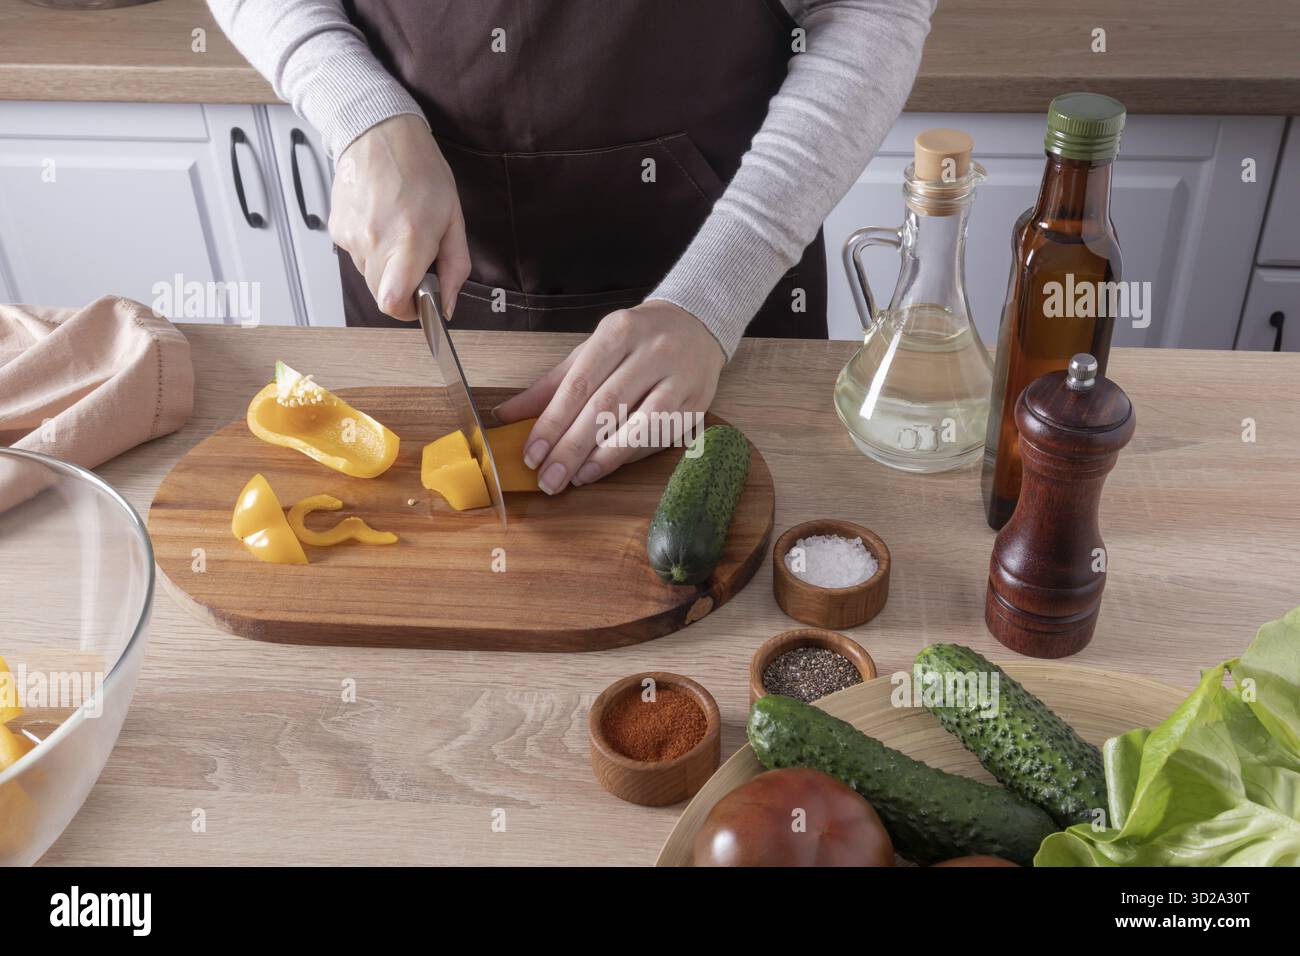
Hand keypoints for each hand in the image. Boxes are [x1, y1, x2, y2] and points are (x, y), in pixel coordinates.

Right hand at [329, 114, 469, 320]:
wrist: (379, 133)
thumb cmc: (420, 170)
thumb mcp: (454, 218)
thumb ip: (455, 267)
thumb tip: (449, 304)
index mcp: (409, 241)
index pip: (393, 302)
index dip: (407, 311)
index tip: (419, 300)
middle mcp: (375, 241)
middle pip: (381, 295)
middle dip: (400, 287)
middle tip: (415, 257)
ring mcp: (351, 236)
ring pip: (368, 275)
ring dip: (385, 265)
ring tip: (397, 229)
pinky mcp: (337, 230)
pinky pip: (355, 255)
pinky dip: (370, 248)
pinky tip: (380, 220)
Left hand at [494, 300, 725, 493]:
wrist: (697, 325)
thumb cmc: (635, 341)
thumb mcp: (592, 350)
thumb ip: (552, 384)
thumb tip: (506, 415)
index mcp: (618, 332)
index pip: (579, 384)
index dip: (553, 423)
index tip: (531, 455)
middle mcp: (653, 351)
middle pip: (605, 407)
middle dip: (572, 448)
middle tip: (548, 479)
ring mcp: (680, 377)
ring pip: (640, 425)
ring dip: (604, 458)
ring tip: (576, 478)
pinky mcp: (699, 402)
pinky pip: (661, 436)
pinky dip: (631, 456)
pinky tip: (606, 468)